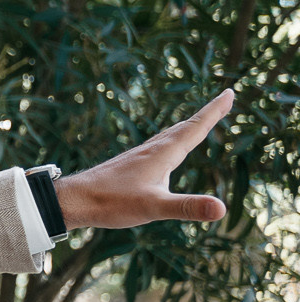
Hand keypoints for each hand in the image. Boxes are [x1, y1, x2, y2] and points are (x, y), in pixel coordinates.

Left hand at [54, 90, 232, 230]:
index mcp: (161, 154)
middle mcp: (151, 150)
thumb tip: (221, 209)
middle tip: (224, 100)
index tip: (230, 92)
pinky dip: (169, 141)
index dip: (214, 111)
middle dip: (206, 115)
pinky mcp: (128, 166)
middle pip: (184, 127)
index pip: (194, 127)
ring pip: (168, 136)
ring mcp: (138, 157)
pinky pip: (156, 147)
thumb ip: (187, 207)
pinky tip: (163, 151)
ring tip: (198, 122)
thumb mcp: (153, 207)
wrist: (71, 200)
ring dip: (188, 126)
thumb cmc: (109, 202)